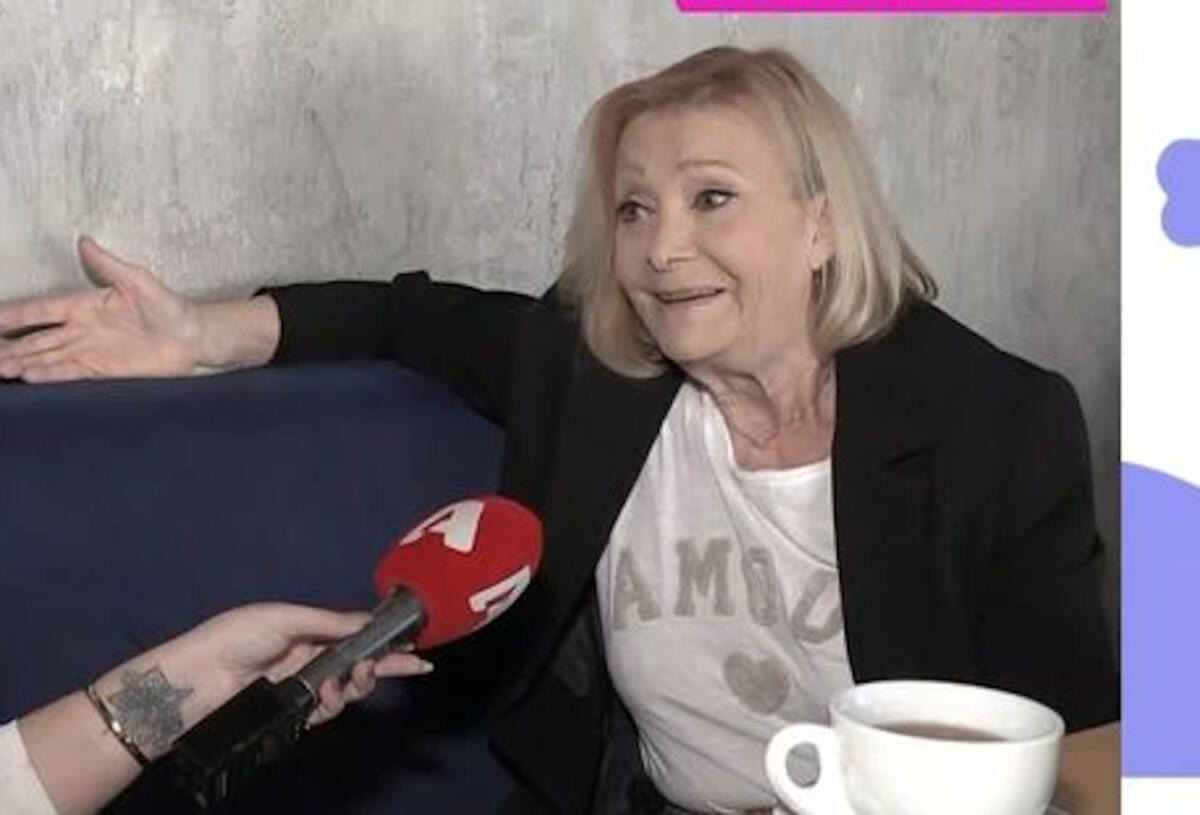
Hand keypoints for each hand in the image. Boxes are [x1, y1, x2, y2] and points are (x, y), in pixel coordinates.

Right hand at [0, 236, 200, 381]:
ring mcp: (92, 351)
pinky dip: (51, 374)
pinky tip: (30, 377)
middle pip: (38, 338)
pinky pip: (72, 372)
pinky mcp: (105, 369)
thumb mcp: (138, 280)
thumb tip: (84, 239)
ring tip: (0, 368)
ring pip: (49, 357)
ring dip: (24, 362)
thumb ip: (107, 264)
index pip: (42, 309)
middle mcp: (83, 330)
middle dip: (11, 346)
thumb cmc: (170, 307)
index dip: (15, 314)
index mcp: (86, 305)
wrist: (194, 337)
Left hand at [19, 603, 429, 814]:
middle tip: (414, 666)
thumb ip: (328, 623)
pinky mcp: (291, 715)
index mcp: (306, 630)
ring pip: (347, 690)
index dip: (383, 638)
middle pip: (359, 663)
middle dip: (387, 665)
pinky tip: (330, 697)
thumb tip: (368, 621)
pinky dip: (334, 705)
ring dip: (359, 685)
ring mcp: (300, 688)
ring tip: (355, 682)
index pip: (354, 634)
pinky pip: (325, 712)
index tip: (414, 640)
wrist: (192, 682)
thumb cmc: (233, 638)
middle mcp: (308, 659)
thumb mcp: (284, 618)